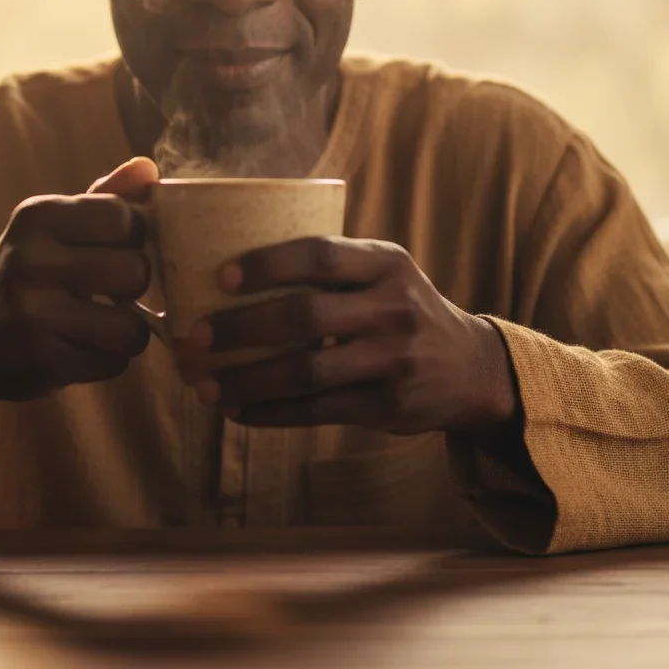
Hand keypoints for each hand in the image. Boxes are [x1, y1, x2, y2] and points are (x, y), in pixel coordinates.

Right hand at [0, 157, 158, 411]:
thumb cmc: (30, 273)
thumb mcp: (56, 227)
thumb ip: (106, 197)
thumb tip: (149, 167)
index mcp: (38, 216)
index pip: (123, 216)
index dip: (133, 236)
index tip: (115, 247)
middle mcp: (31, 260)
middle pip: (135, 271)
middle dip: (133, 285)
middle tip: (111, 289)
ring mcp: (33, 313)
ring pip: (130, 327)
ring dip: (126, 331)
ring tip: (102, 323)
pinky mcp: (40, 361)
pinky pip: (113, 364)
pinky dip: (107, 359)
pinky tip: (83, 348)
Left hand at [175, 237, 518, 437]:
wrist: (471, 368)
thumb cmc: (401, 309)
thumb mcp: (384, 273)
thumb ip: (330, 268)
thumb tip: (231, 270)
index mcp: (387, 263)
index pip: (321, 255)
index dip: (268, 264)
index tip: (221, 276)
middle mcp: (394, 308)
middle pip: (306, 316)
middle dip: (244, 327)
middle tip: (197, 336)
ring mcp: (393, 360)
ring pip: (306, 372)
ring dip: (247, 380)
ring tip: (203, 385)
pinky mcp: (387, 407)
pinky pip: (317, 411)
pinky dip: (270, 413)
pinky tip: (236, 411)